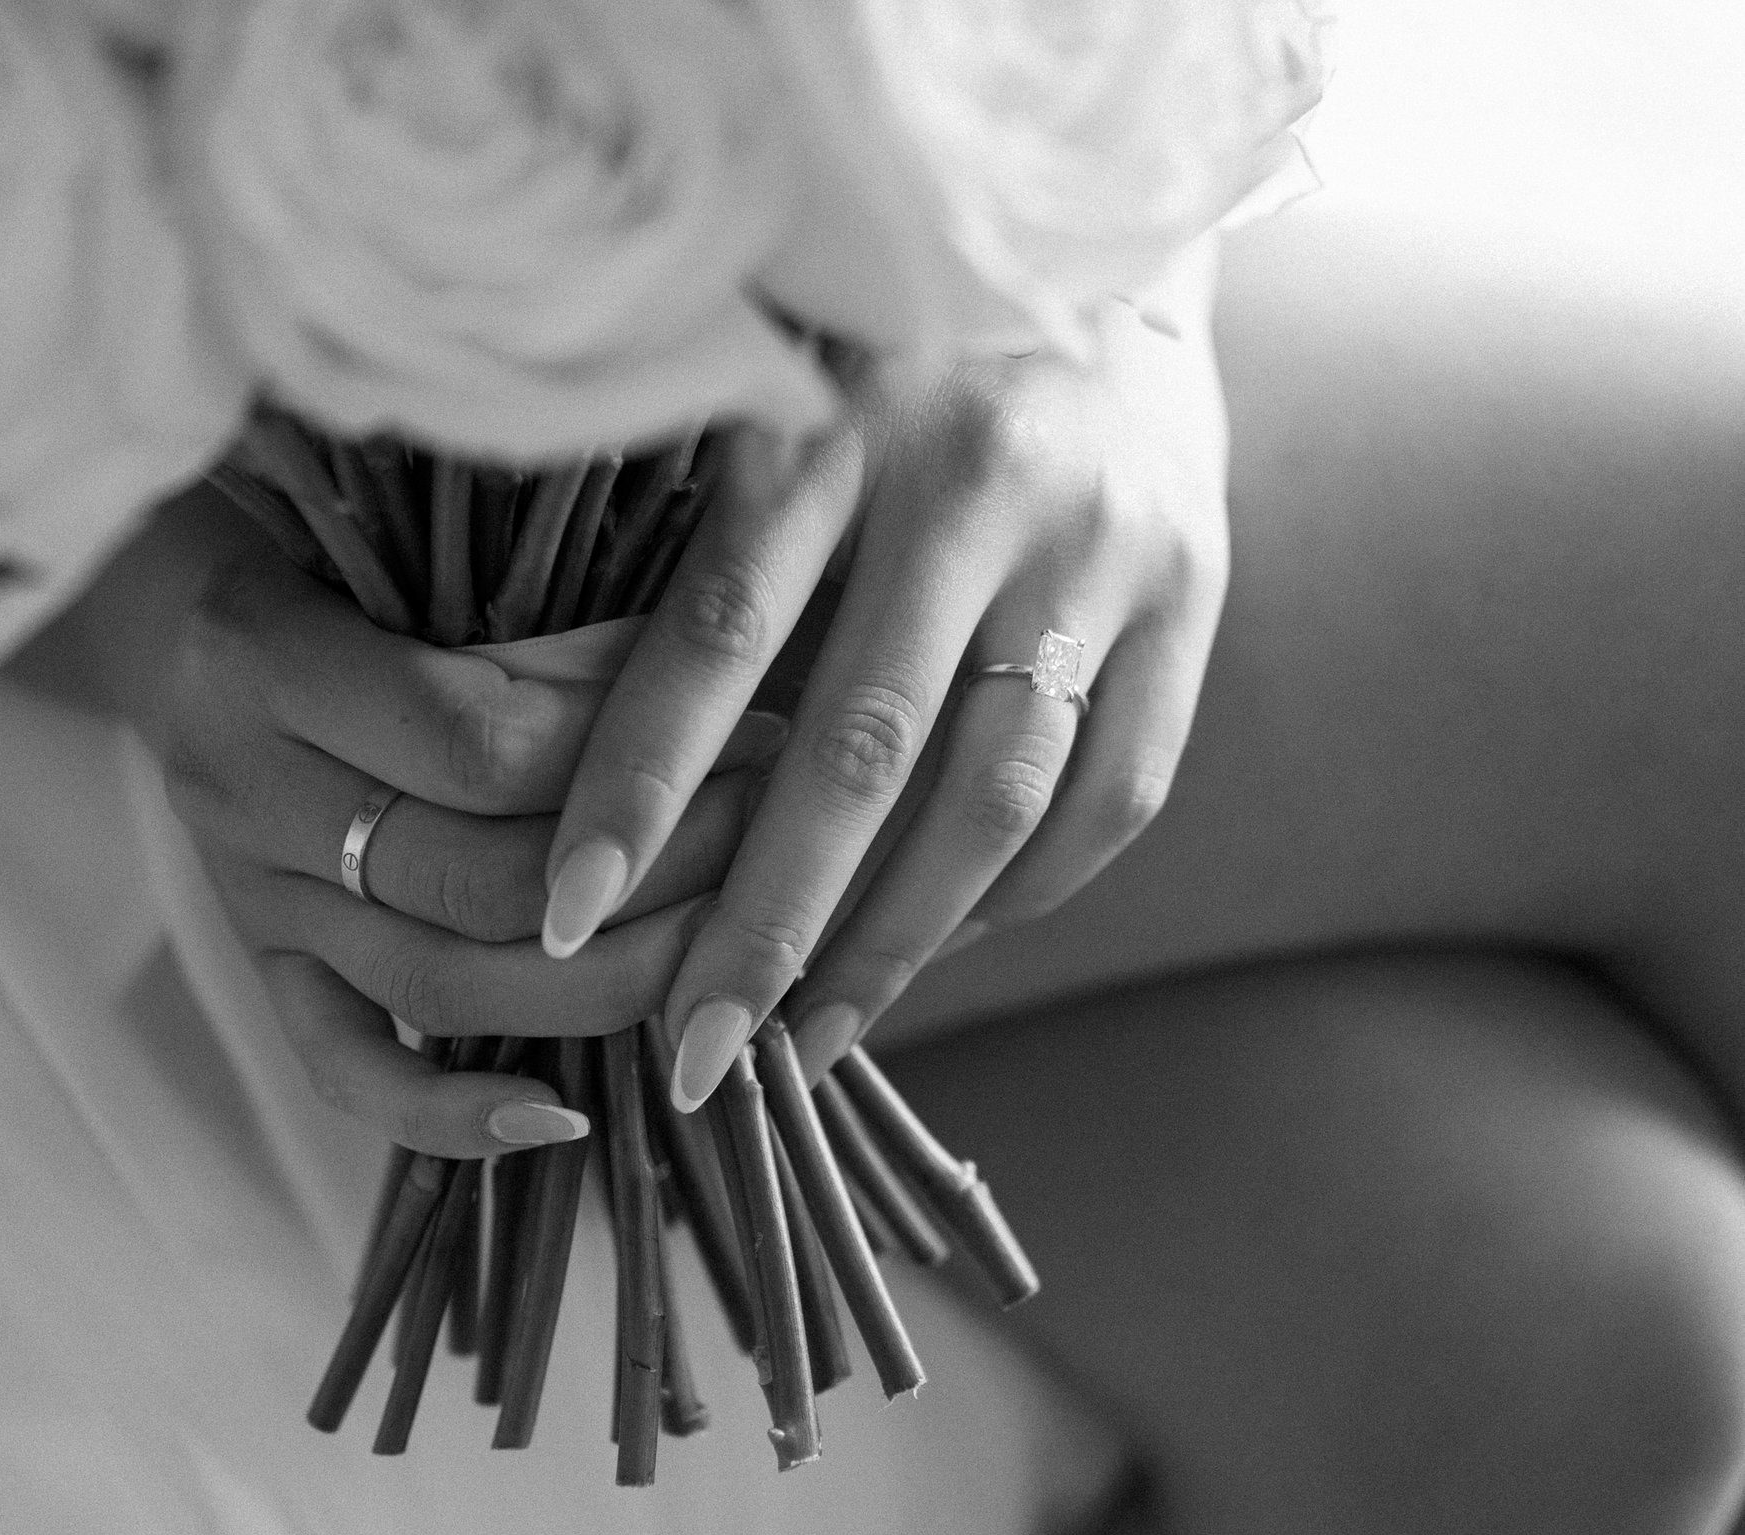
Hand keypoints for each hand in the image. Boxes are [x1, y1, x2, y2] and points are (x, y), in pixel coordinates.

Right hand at [46, 483, 780, 1156]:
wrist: (179, 612)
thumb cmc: (338, 554)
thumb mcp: (420, 547)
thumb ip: (542, 619)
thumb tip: (723, 700)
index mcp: (268, 657)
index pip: (481, 746)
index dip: (635, 757)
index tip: (762, 732)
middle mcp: (242, 790)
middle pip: (472, 880)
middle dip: (652, 872)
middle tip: (773, 835)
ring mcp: (250, 896)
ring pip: (435, 982)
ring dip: (600, 981)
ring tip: (721, 947)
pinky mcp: (261, 967)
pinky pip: (344, 1070)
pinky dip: (448, 1114)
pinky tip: (560, 1118)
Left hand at [537, 262, 1232, 1106]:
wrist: (1106, 260)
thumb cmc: (876, 366)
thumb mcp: (771, 410)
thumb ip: (693, 562)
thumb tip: (580, 783)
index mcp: (832, 428)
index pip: (713, 638)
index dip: (633, 789)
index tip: (557, 919)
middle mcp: (975, 484)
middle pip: (859, 751)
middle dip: (766, 927)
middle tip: (687, 1057)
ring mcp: (1101, 546)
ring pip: (994, 798)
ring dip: (894, 945)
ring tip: (804, 1046)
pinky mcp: (1195, 597)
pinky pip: (1110, 796)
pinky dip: (1015, 898)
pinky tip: (929, 956)